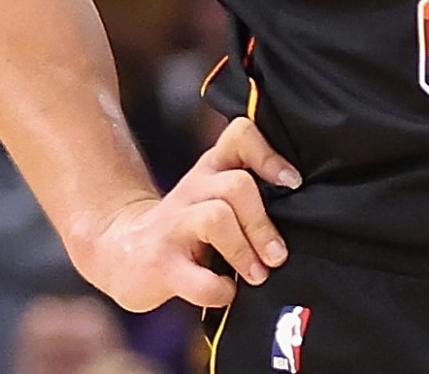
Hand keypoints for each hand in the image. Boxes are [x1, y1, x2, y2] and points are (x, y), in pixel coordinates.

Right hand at [68, 117, 300, 311]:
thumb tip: (309, 205)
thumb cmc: (186, 226)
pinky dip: (220, 290)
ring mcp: (172, 225)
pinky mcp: (159, 264)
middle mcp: (192, 190)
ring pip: (217, 218)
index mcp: (211, 170)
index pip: (239, 135)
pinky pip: (199, 278)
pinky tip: (226, 293)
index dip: (269, 155)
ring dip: (245, 252)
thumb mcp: (213, 196)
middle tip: (278, 256)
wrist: (119, 251)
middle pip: (237, 185)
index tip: (292, 183)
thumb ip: (250, 189)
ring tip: (258, 275)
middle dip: (263, 223)